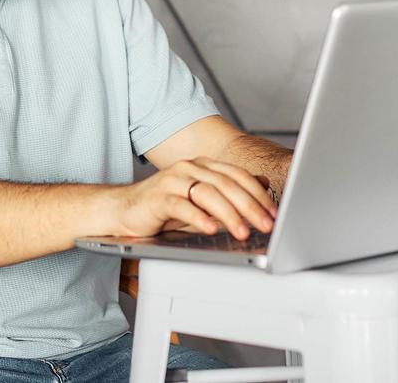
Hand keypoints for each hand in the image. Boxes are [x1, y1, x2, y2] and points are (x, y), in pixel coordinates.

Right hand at [108, 158, 277, 240]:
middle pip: (227, 184)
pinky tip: (210, 229)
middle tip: (265, 224)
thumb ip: (229, 193)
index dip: (258, 194)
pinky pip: (181, 205)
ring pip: (208, 193)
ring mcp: (173, 180)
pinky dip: (198, 217)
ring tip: (243, 231)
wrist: (124, 209)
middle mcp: (190, 167)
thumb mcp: (203, 201)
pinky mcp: (158, 196)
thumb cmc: (165, 207)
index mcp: (203, 165)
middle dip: (250, 206)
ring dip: (229, 214)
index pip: (238, 176)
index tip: (274, 213)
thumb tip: (262, 186)